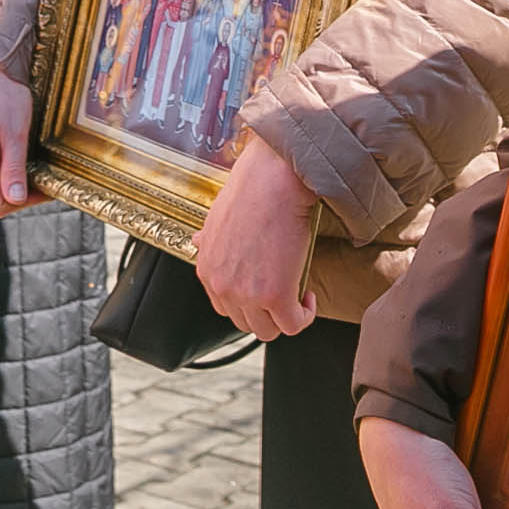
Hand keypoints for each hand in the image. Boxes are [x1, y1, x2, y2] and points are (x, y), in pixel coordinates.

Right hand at [0, 61, 45, 218]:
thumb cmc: (4, 95)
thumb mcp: (15, 132)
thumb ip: (13, 168)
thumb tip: (14, 199)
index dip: (22, 204)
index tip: (45, 188)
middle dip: (23, 193)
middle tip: (46, 178)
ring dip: (18, 181)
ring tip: (39, 166)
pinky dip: (10, 169)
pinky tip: (25, 155)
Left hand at [192, 137, 317, 339]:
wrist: (274, 177)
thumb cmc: (252, 188)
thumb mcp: (217, 216)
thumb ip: (209, 239)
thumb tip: (199, 243)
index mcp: (207, 269)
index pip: (224, 307)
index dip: (248, 303)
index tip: (265, 291)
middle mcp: (222, 286)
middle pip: (245, 323)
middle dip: (267, 312)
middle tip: (285, 292)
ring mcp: (248, 294)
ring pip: (268, 331)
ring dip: (286, 317)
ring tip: (298, 296)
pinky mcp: (276, 295)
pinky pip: (292, 325)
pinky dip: (304, 315)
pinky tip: (308, 297)